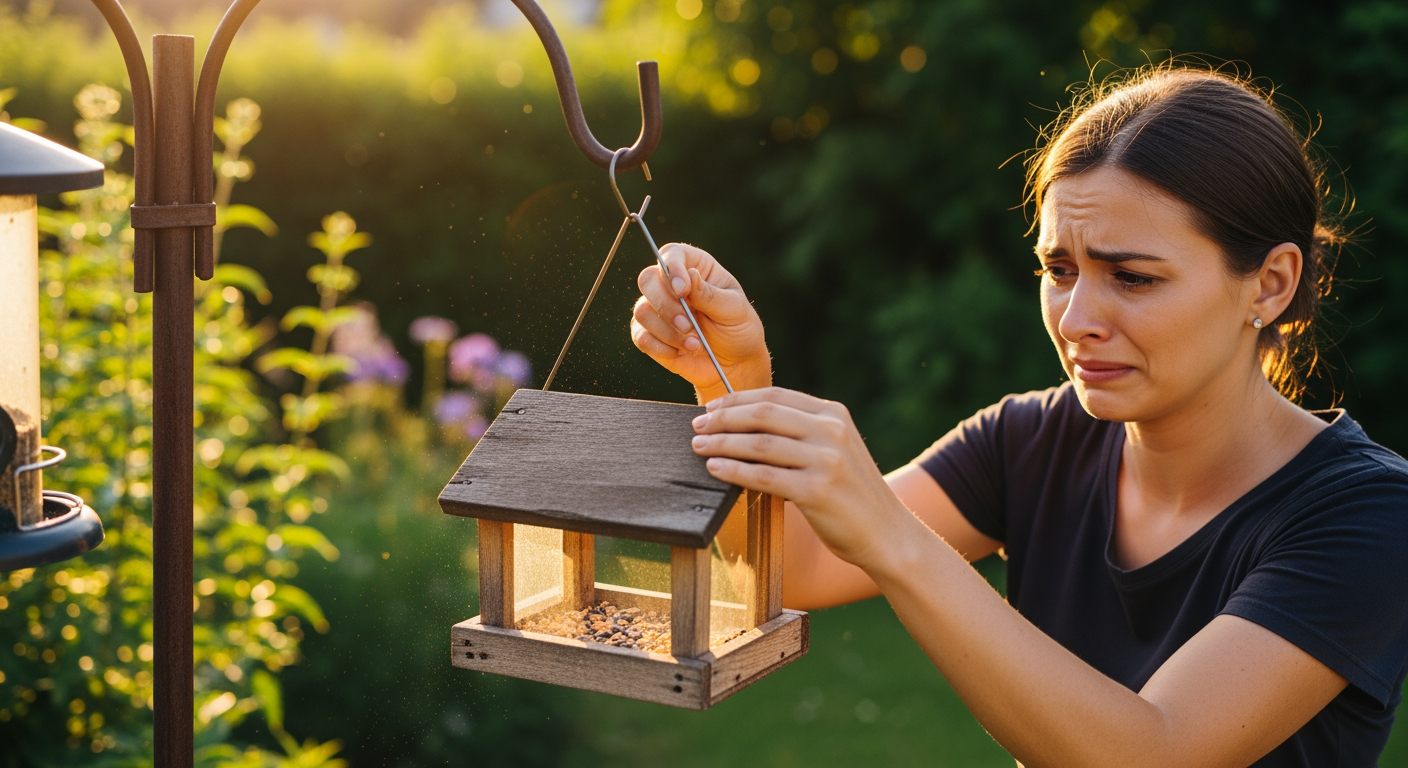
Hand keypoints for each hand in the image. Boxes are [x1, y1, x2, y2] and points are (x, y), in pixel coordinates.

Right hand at [631, 243, 770, 400]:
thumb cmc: (738, 329)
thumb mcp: (734, 310)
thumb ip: (711, 295)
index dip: (671, 267)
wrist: (734, 364)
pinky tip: (680, 352)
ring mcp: (658, 309)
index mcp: (695, 268)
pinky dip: (660, 347)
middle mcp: (671, 285)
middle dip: (666, 305)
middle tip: (688, 325)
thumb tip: (690, 276)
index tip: (682, 289)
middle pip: (647, 279)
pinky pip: (640, 336)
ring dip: (667, 331)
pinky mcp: (650, 334)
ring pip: (641, 311)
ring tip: (694, 344)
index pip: (672, 254)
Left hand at [689, 387, 917, 569]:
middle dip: (723, 418)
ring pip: (759, 443)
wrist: (887, 534)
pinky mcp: (817, 491)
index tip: (711, 407)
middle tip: (697, 425)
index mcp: (834, 414)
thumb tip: (744, 425)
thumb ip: (802, 433)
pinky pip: (764, 476)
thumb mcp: (835, 450)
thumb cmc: (852, 494)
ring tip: (698, 446)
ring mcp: (826, 460)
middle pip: (763, 414)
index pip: (775, 396)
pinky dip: (734, 471)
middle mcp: (831, 431)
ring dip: (722, 443)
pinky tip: (715, 469)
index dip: (737, 400)